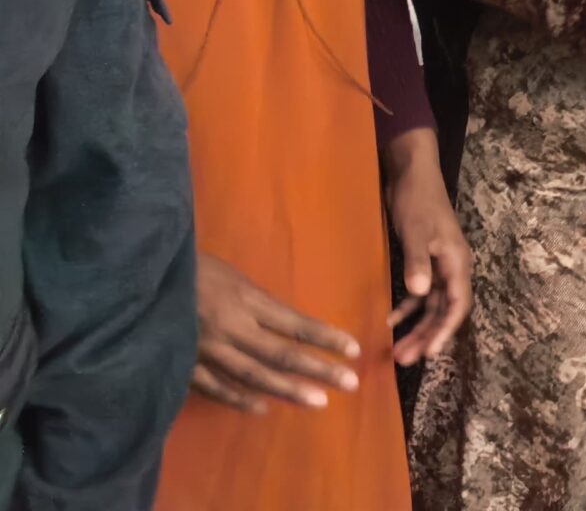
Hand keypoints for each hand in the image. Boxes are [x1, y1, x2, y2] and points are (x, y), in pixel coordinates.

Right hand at [192, 252, 361, 412]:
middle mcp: (232, 326)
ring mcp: (206, 348)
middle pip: (282, 353)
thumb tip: (289, 325)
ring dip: (287, 390)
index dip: (326, 337)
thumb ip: (257, 302)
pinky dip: (238, 398)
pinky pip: (214, 386)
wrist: (139, 276)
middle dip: (318, 369)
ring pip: (253, 375)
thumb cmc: (191, 269)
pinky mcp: (183, 362)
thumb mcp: (232, 275)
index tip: (354, 349)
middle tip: (350, 383)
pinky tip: (261, 408)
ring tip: (318, 402)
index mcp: (246, 298)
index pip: (296, 322)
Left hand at [381, 141, 471, 366]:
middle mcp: (452, 268)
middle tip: (405, 360)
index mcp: (457, 262)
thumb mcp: (416, 231)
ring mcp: (439, 266)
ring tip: (396, 351)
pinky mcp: (423, 262)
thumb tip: (420, 294)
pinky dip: (406, 309)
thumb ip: (418, 263)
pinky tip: (389, 321)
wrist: (412, 174)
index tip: (429, 353)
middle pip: (444, 311)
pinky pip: (419, 294)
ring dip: (416, 328)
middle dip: (427, 336)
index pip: (457, 304)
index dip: (445, 330)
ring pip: (431, 307)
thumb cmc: (417, 201)